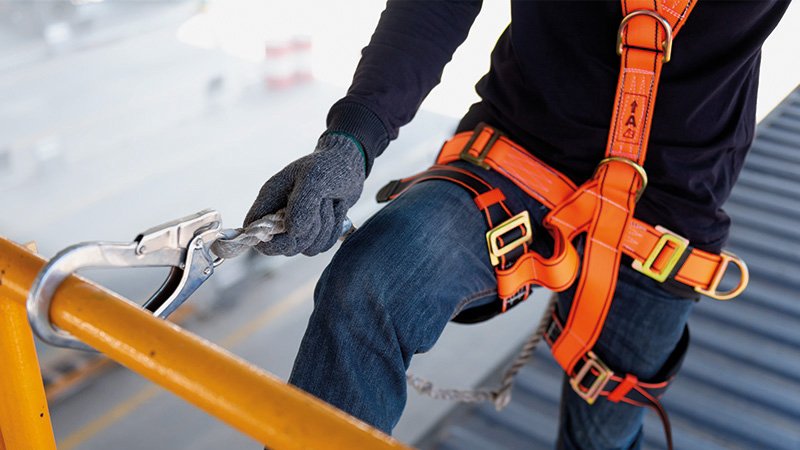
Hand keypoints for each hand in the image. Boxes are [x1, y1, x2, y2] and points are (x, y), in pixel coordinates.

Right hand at [244, 133, 364, 255]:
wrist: (349, 162)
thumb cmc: (328, 165)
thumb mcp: (314, 178)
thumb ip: (301, 205)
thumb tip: (293, 232)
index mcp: (270, 199)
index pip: (253, 230)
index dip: (267, 239)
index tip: (291, 230)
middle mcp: (280, 215)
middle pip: (284, 246)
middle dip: (307, 232)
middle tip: (321, 205)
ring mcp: (298, 225)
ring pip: (307, 248)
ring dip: (325, 228)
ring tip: (330, 203)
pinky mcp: (315, 231)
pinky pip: (322, 246)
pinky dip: (334, 231)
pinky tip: (336, 209)